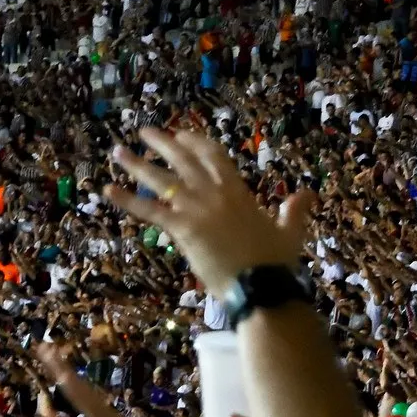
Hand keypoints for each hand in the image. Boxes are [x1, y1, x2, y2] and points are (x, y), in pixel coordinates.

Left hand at [105, 126, 312, 293]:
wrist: (261, 285)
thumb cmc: (275, 262)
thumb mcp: (289, 231)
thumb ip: (294, 210)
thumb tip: (308, 194)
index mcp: (238, 191)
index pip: (214, 156)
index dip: (196, 143)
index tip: (181, 134)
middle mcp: (215, 193)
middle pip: (184, 160)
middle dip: (163, 143)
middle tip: (144, 131)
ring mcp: (197, 209)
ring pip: (162, 180)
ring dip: (138, 164)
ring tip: (118, 151)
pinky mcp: (183, 228)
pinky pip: (150, 211)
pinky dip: (128, 200)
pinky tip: (108, 189)